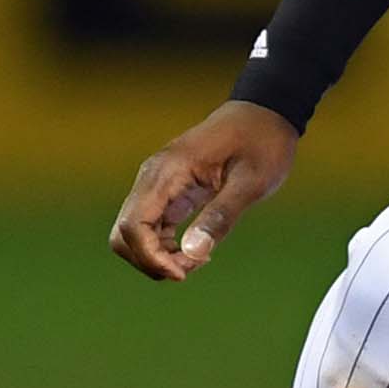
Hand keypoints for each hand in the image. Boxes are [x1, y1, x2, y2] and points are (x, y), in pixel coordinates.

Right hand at [108, 100, 301, 282]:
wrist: (264, 114)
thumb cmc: (262, 143)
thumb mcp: (252, 181)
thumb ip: (222, 215)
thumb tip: (192, 254)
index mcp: (168, 172)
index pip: (133, 225)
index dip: (150, 257)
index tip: (185, 273)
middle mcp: (153, 178)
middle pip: (124, 234)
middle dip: (151, 261)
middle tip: (196, 265)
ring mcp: (156, 185)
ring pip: (134, 235)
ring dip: (159, 257)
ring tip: (201, 258)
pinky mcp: (167, 193)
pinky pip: (151, 229)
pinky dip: (166, 248)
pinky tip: (197, 251)